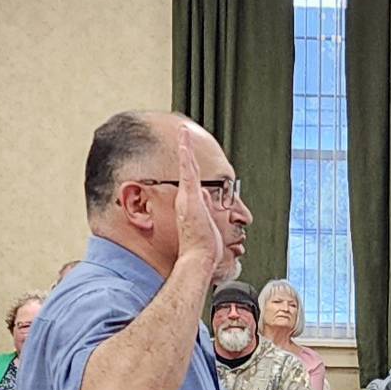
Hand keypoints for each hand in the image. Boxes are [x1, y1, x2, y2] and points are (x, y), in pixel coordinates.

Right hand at [174, 126, 222, 271]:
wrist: (198, 259)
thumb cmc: (204, 248)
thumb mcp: (207, 223)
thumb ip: (206, 207)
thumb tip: (207, 194)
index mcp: (190, 205)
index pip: (189, 180)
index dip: (188, 164)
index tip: (187, 151)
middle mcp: (186, 199)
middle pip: (185, 169)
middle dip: (184, 149)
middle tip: (183, 132)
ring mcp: (187, 198)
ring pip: (185, 167)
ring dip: (184, 147)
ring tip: (184, 130)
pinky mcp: (189, 198)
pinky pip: (186, 172)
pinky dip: (185, 156)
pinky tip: (185, 142)